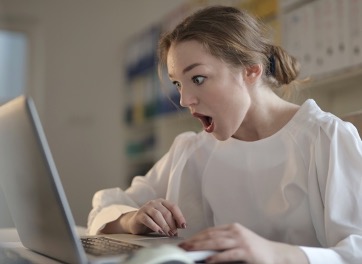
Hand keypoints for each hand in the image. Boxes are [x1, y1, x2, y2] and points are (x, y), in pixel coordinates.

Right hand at [123, 199, 186, 235]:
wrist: (135, 223)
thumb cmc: (152, 221)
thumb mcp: (163, 220)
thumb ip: (172, 221)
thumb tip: (182, 226)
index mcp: (162, 202)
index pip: (173, 206)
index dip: (179, 216)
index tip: (184, 226)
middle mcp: (155, 203)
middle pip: (166, 212)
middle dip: (172, 224)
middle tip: (174, 233)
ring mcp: (146, 208)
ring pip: (157, 215)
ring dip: (164, 225)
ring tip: (168, 233)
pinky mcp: (139, 215)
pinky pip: (148, 219)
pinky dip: (154, 226)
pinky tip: (159, 231)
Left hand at [179, 223, 307, 263]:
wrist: (277, 255)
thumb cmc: (256, 250)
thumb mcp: (238, 243)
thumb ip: (224, 244)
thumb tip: (205, 251)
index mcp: (232, 228)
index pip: (210, 230)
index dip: (197, 236)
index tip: (186, 242)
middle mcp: (235, 231)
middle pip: (210, 235)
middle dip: (194, 241)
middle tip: (182, 247)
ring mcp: (241, 240)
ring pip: (216, 242)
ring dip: (200, 247)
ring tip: (189, 252)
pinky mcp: (246, 251)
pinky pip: (227, 254)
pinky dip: (216, 257)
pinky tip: (207, 260)